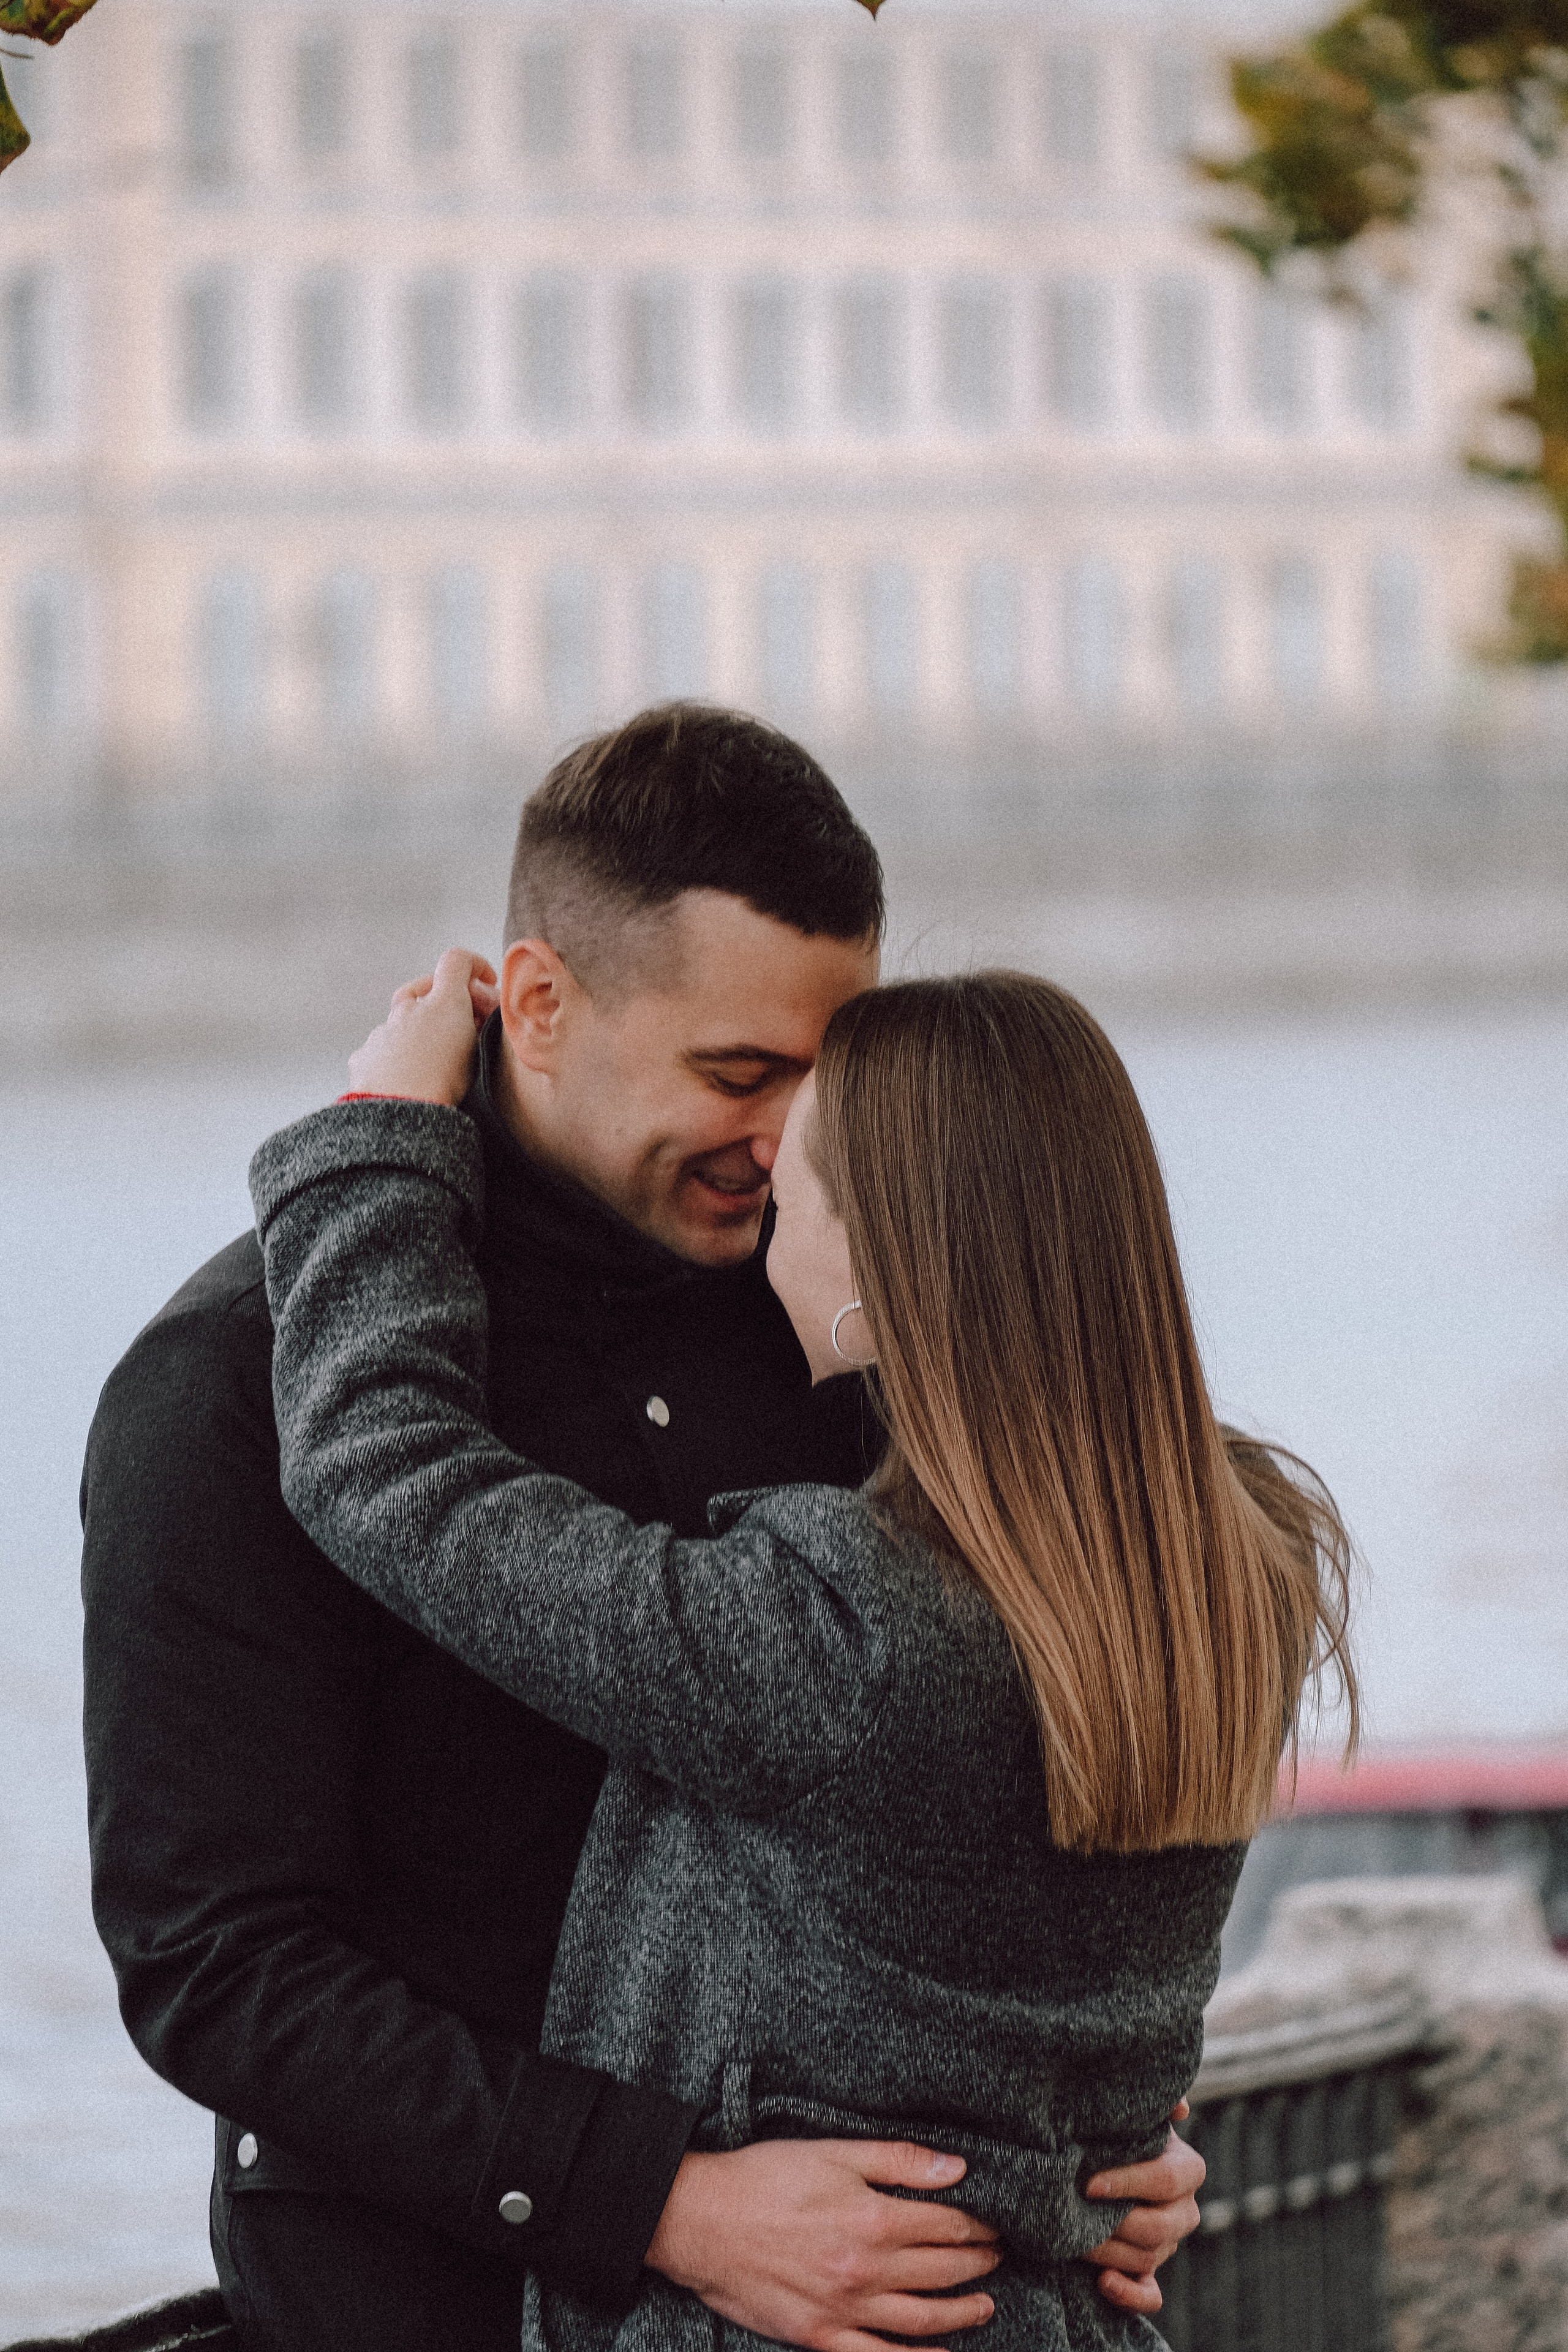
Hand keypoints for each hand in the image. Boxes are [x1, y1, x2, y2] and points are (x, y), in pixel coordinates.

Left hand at [345, 949, 498, 1106]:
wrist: (399, 1114)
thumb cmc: (443, 1085)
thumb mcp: (479, 1050)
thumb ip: (480, 1026)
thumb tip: (478, 1018)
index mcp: (441, 1003)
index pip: (457, 961)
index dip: (475, 966)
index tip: (486, 981)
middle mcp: (408, 1009)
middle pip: (428, 989)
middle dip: (448, 1002)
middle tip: (467, 1025)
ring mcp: (382, 1031)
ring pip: (403, 1020)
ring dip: (419, 1030)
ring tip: (436, 1058)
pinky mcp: (365, 1055)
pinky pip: (383, 1046)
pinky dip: (396, 1054)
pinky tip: (407, 1075)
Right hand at [646, 2140, 1000, 2351]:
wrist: (701, 2220)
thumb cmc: (765, 2177)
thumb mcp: (834, 2151)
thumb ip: (898, 2161)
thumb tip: (956, 2167)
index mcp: (872, 2220)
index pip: (946, 2226)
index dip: (977, 2225)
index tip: (995, 2224)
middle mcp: (865, 2271)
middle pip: (941, 2272)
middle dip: (977, 2264)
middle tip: (998, 2256)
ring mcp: (843, 2310)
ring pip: (921, 2320)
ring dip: (961, 2313)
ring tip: (985, 2304)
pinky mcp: (818, 2337)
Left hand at [1082, 2109, 1204, 2317]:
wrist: (1097, 2164)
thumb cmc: (1115, 2132)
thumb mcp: (1131, 2115)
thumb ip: (1153, 2104)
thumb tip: (1180, 2107)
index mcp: (1187, 2170)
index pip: (1166, 2181)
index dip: (1129, 2183)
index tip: (1089, 2182)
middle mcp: (1184, 2210)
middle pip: (1161, 2227)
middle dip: (1117, 2222)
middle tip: (1077, 2212)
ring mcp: (1168, 2244)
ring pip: (1148, 2258)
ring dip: (1109, 2253)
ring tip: (1072, 2238)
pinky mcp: (1150, 2273)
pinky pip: (1150, 2296)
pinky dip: (1129, 2295)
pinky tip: (1104, 2282)